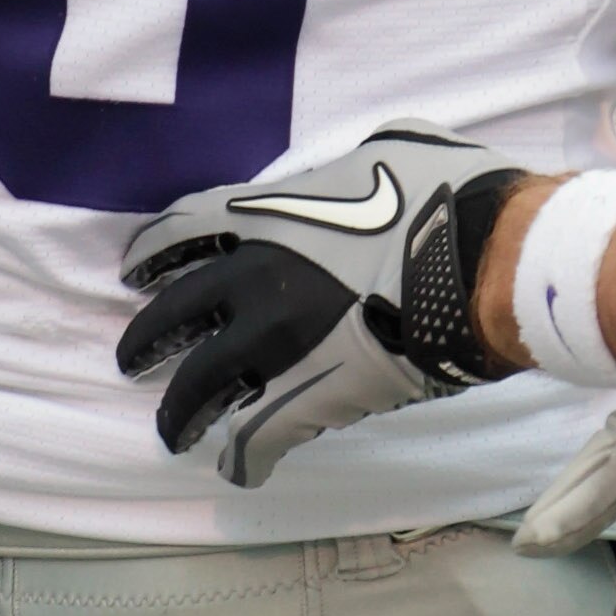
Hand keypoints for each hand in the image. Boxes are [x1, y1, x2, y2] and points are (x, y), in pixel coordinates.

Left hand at [118, 130, 528, 486]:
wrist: (482, 263)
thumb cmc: (448, 193)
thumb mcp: (388, 146)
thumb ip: (348, 169)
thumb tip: (353, 173)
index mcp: (267, 213)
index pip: (180, 232)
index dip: (151, 255)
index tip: (134, 275)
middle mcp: (252, 279)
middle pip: (171, 317)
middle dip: (145, 340)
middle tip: (133, 359)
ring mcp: (272, 343)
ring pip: (199, 387)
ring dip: (179, 412)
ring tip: (172, 431)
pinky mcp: (304, 398)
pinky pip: (255, 438)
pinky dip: (243, 458)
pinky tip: (240, 469)